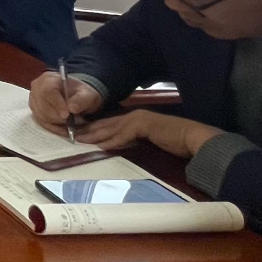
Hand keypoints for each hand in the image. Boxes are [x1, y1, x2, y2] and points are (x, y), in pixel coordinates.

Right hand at [29, 66, 105, 131]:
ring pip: (43, 117)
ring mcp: (34, 101)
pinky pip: (43, 124)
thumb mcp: (86, 94)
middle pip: (44, 106)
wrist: (75, 98)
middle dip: (59, 117)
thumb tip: (72, 108)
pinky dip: (55, 128)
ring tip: (71, 122)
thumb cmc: (80, 94)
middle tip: (73, 121)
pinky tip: (65, 128)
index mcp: (49, 78)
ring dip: (58, 123)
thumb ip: (81, 100)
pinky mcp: (35, 112)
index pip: (48, 91)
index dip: (57, 104)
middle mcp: (37, 89)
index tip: (67, 115)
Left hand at [76, 107, 221, 160]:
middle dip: (87, 129)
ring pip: (110, 127)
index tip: (79, 134)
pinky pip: (123, 135)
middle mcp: (135, 116)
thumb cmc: (174, 141)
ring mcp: (139, 119)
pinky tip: (99, 146)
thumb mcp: (150, 140)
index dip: (94, 129)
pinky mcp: (144, 125)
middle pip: (106, 123)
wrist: (192, 137)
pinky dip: (110, 141)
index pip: (110, 124)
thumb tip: (119, 146)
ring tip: (77, 139)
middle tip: (70, 135)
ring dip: (93, 134)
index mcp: (135, 118)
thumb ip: (135, 140)